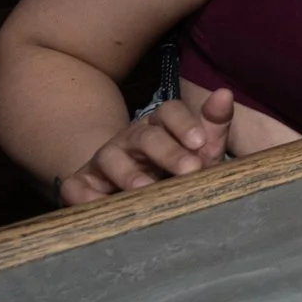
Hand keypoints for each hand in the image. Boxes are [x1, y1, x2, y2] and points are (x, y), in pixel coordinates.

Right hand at [58, 87, 234, 204]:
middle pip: (146, 136)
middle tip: (190, 170)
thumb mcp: (199, 147)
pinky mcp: (82, 182)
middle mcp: (131, 137)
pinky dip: (86, 197)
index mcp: (160, 124)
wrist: (129, 186)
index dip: (185, 124)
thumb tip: (225, 93)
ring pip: (110, 158)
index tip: (202, 142)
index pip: (170, 111)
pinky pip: (77, 186)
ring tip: (147, 189)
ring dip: (128, 174)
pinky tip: (102, 207)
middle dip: (168, 152)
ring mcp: (104, 158)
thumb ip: (214, 123)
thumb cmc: (174, 164)